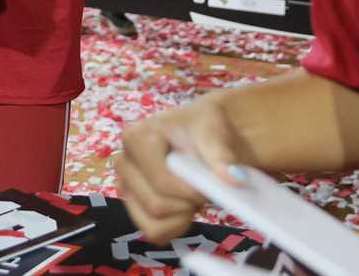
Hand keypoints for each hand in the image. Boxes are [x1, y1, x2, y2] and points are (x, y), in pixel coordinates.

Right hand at [116, 94, 254, 243]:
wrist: (203, 133)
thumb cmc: (204, 127)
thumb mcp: (214, 130)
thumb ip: (221, 154)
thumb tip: (234, 178)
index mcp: (135, 137)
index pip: (161, 181)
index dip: (190, 191)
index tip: (209, 184)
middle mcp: (124, 162)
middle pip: (156, 205)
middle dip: (187, 204)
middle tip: (204, 188)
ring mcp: (126, 186)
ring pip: (153, 224)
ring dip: (182, 217)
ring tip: (194, 196)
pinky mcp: (133, 206)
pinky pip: (154, 232)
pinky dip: (176, 227)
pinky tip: (186, 207)